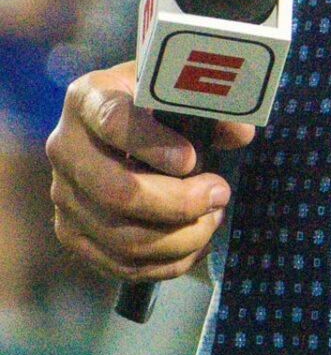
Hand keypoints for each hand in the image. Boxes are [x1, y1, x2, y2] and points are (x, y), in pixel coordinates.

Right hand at [45, 60, 254, 284]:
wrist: (111, 128)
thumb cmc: (150, 103)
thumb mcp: (173, 89)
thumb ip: (208, 105)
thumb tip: (241, 133)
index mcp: (88, 98)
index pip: (113, 121)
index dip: (154, 144)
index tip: (192, 159)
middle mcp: (66, 148)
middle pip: (119, 192)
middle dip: (180, 203)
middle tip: (220, 194)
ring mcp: (64, 196)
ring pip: (124, 237)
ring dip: (181, 237)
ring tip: (213, 218)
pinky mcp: (71, 234)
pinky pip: (121, 265)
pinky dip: (167, 262)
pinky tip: (196, 244)